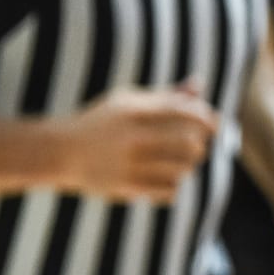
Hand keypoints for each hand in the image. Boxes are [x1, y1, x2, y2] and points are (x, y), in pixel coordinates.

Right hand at [58, 82, 218, 202]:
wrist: (59, 151)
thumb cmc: (103, 123)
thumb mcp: (128, 102)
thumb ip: (165, 95)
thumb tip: (199, 84)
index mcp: (134, 111)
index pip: (185, 112)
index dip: (207, 118)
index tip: (214, 125)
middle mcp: (132, 137)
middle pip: (190, 143)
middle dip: (199, 145)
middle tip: (194, 146)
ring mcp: (128, 164)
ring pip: (183, 169)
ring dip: (187, 166)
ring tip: (179, 162)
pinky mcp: (126, 187)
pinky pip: (171, 190)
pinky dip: (174, 185)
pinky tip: (165, 178)